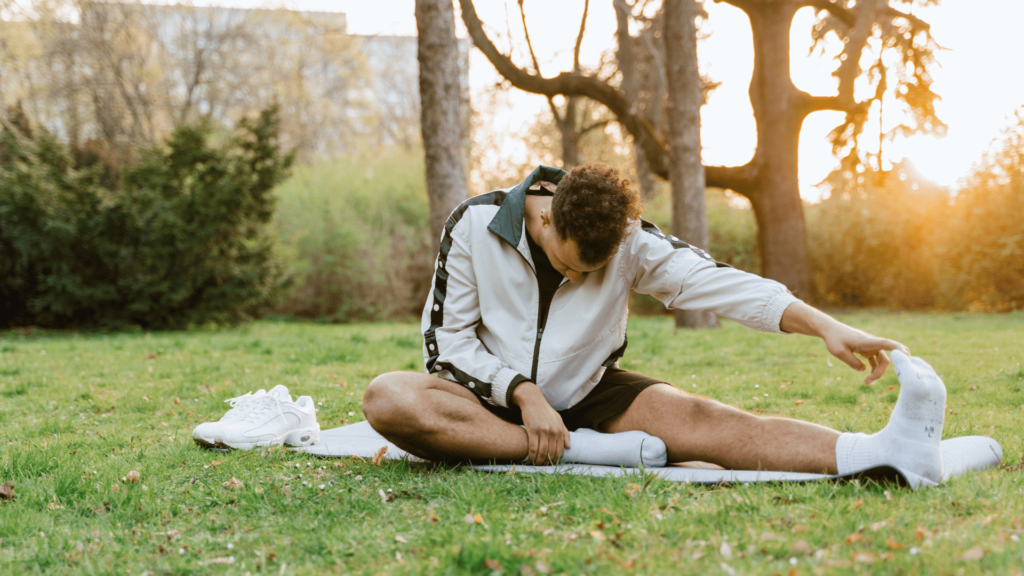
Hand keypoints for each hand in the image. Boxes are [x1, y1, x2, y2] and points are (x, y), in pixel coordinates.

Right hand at [512, 382, 570, 464]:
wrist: (533, 400)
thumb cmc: (545, 411)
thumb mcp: (558, 420)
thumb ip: (564, 433)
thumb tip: (569, 447)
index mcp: (560, 430)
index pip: (560, 450)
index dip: (555, 460)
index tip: (551, 464)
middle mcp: (553, 432)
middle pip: (551, 453)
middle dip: (546, 462)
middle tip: (542, 466)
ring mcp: (543, 431)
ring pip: (542, 452)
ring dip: (539, 461)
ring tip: (536, 464)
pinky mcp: (533, 430)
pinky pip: (533, 448)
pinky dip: (532, 456)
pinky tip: (530, 459)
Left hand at [781, 302, 909, 384]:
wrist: (830, 330)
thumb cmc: (834, 339)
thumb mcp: (839, 352)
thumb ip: (852, 362)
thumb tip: (864, 370)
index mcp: (867, 341)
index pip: (886, 344)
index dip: (898, 349)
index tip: (907, 356)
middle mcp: (872, 344)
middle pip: (885, 359)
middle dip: (880, 372)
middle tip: (867, 382)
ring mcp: (871, 347)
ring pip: (882, 361)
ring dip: (877, 372)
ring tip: (866, 383)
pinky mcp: (867, 350)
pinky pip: (876, 361)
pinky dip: (874, 369)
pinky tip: (867, 377)